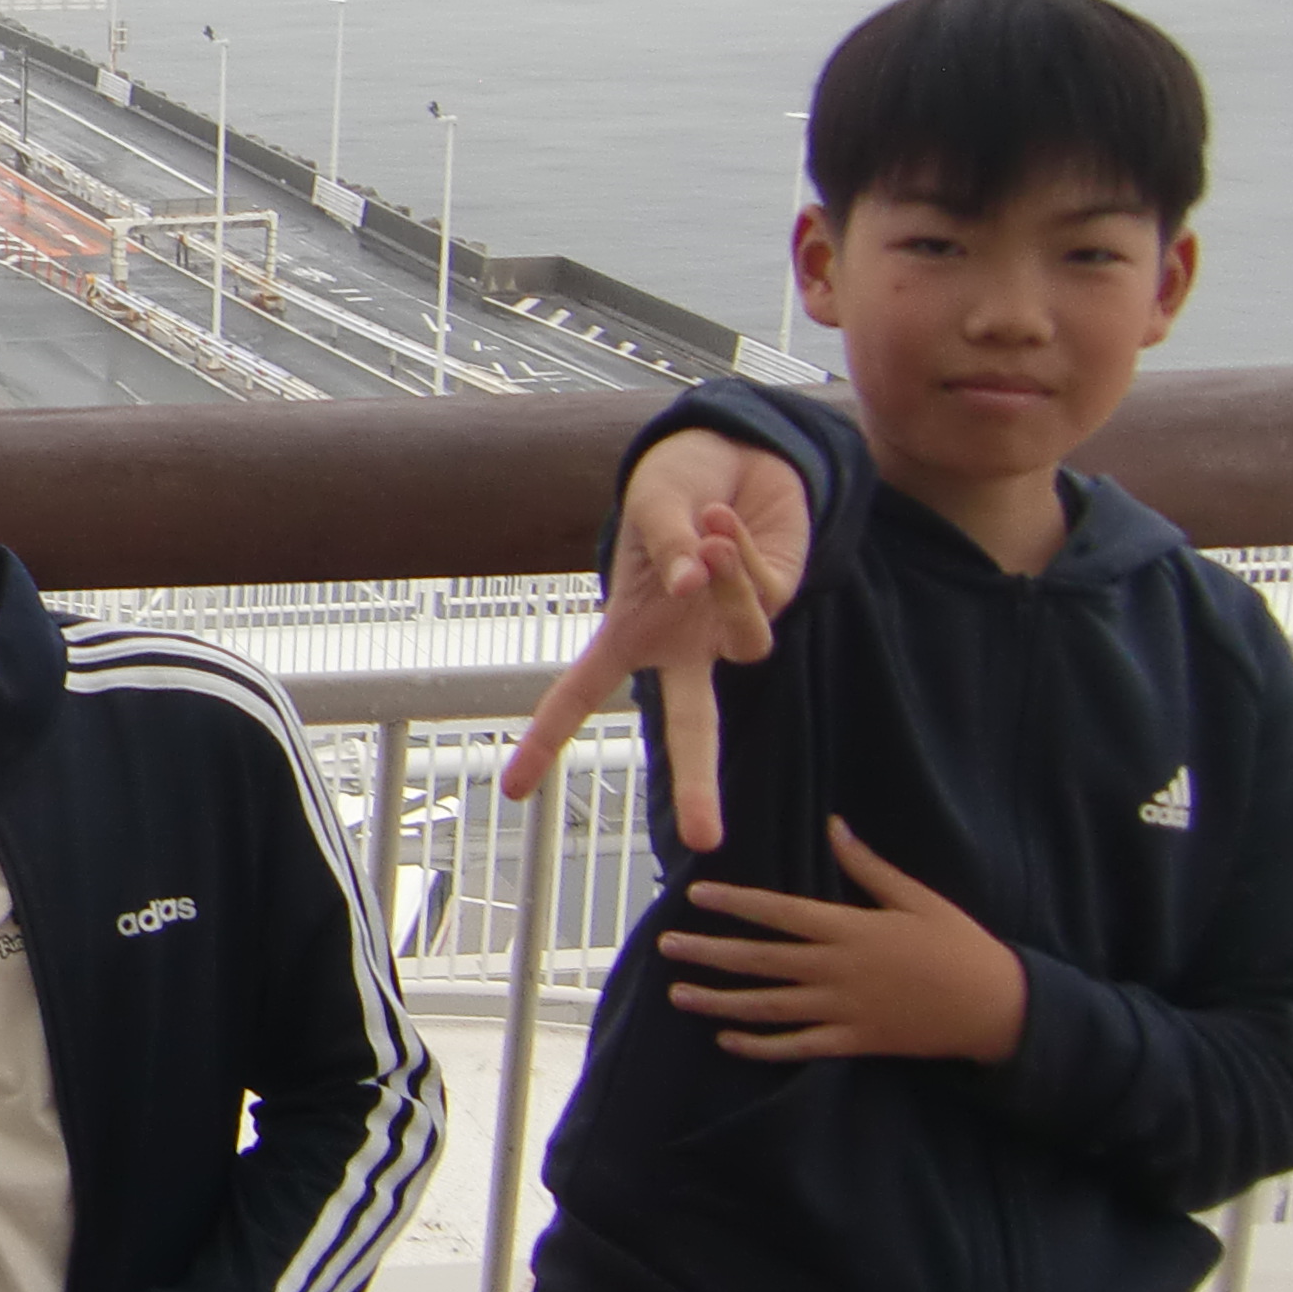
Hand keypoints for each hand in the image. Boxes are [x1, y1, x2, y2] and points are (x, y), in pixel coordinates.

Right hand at [503, 429, 811, 850]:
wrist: (736, 450)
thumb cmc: (676, 483)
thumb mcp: (653, 506)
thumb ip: (668, 546)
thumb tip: (693, 586)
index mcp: (629, 632)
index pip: (578, 694)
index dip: (544, 742)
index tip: (512, 791)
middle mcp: (683, 643)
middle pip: (691, 726)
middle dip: (697, 782)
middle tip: (704, 841)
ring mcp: (732, 627)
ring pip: (749, 644)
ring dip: (729, 590)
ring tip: (709, 530)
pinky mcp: (781, 599)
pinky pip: (765, 595)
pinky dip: (743, 556)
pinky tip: (725, 521)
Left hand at [661, 818, 1026, 1063]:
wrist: (998, 1008)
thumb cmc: (960, 945)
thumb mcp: (918, 898)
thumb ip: (869, 867)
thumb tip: (834, 826)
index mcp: (850, 929)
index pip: (779, 913)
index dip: (735, 903)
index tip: (696, 895)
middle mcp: (838, 970)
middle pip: (760, 961)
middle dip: (709, 952)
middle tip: (666, 946)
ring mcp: (844, 1010)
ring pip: (768, 1007)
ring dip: (721, 1001)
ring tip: (679, 994)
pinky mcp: (855, 1042)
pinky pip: (798, 1047)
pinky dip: (760, 1046)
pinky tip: (727, 1041)